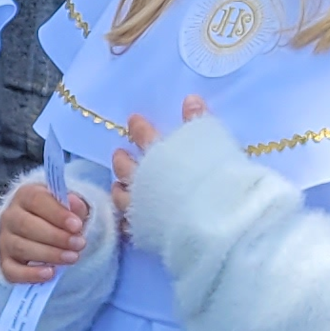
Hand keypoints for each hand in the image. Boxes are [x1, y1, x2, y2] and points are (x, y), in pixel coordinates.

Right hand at [0, 178, 94, 281]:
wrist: (42, 231)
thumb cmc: (58, 216)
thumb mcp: (69, 205)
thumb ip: (74, 204)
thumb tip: (74, 204)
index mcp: (25, 196)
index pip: (36, 200)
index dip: (57, 213)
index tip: (77, 225)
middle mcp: (10, 216)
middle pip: (26, 225)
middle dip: (56, 237)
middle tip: (79, 244)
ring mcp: (4, 240)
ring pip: (21, 247)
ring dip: (49, 254)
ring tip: (72, 258)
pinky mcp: (4, 262)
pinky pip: (12, 271)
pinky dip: (30, 274)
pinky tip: (50, 273)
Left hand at [105, 95, 208, 217]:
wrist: (211, 218)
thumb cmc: (213, 175)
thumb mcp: (210, 140)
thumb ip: (198, 121)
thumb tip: (191, 99)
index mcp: (157, 155)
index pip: (144, 136)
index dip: (139, 127)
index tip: (133, 120)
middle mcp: (143, 180)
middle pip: (127, 167)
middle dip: (122, 160)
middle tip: (117, 154)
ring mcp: (140, 207)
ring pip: (122, 197)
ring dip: (119, 189)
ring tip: (116, 186)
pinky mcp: (144, 231)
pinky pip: (130, 224)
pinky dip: (127, 219)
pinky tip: (126, 219)